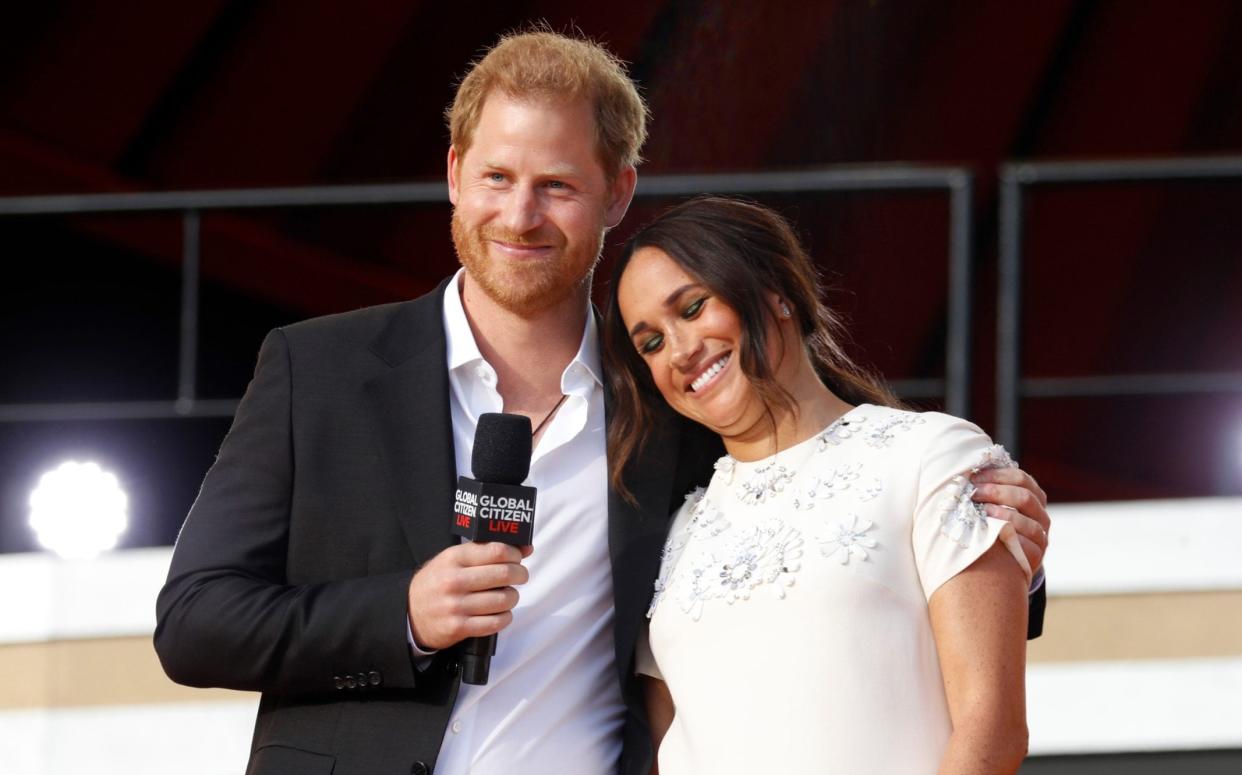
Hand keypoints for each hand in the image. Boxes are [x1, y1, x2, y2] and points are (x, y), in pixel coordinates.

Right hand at [407, 542, 532, 650]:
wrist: (410, 612)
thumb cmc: (438, 581)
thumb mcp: (454, 559)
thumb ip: (486, 551)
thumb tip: (526, 548)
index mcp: (454, 558)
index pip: (497, 551)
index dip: (515, 554)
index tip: (517, 558)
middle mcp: (454, 581)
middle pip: (504, 574)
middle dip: (520, 574)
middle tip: (520, 576)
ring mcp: (456, 605)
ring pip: (504, 599)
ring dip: (513, 597)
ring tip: (507, 595)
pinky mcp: (459, 627)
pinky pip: (496, 622)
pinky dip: (505, 617)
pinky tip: (500, 612)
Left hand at [970, 467, 1048, 573]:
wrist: (1002, 559)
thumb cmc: (993, 525)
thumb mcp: (994, 505)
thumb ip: (988, 490)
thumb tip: (968, 473)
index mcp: (1033, 496)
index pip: (1021, 478)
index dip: (996, 475)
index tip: (974, 478)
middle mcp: (1041, 515)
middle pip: (1025, 498)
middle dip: (996, 492)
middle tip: (973, 493)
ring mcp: (1041, 536)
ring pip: (1028, 523)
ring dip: (1003, 515)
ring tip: (982, 513)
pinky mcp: (1037, 556)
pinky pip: (1028, 547)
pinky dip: (1011, 539)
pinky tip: (994, 535)